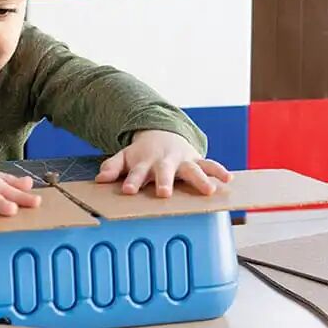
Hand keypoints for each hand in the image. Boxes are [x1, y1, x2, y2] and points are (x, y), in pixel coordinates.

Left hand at [95, 130, 231, 196]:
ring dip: (200, 179)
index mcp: (145, 163)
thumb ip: (112, 167)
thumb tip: (100, 179)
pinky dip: (219, 170)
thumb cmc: (142, 153)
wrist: (162, 133)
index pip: (136, 173)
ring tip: (208, 191)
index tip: (129, 190)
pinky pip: (210, 165)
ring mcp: (182, 161)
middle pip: (164, 172)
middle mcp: (164, 162)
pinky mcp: (196, 160)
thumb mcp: (125, 157)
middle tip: (164, 193)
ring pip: (192, 170)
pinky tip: (228, 179)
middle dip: (165, 181)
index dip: (132, 181)